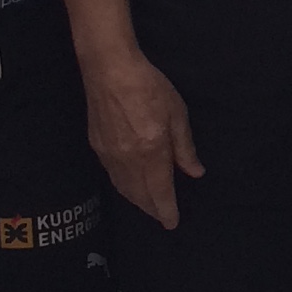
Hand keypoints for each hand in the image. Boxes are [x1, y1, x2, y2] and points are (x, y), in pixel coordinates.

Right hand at [87, 47, 202, 227]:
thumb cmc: (149, 87)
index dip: (166, 210)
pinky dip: (123, 186)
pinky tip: (130, 183)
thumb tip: (195, 172)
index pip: (160, 192)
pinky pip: (112, 175)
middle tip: (162, 216)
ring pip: (123, 188)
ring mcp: (109, 154)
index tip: (172, 223)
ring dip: (137, 200)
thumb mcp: (177, 115)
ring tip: (148, 205)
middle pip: (139, 195)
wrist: (110, 69)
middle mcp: (128, 160)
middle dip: (152, 209)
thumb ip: (185, 148)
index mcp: (151, 153)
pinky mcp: (97, 146)